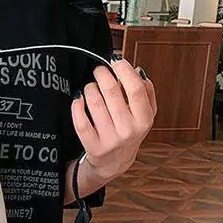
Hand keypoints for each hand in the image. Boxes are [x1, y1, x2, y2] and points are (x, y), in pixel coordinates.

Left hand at [71, 58, 156, 180]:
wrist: (114, 162)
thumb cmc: (128, 131)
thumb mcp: (144, 114)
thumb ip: (146, 92)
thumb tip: (137, 71)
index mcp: (144, 119)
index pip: (135, 89)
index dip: (124, 70)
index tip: (115, 60)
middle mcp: (128, 130)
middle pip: (112, 92)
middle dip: (102, 75)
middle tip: (99, 71)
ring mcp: (110, 140)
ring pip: (95, 103)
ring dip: (90, 88)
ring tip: (90, 87)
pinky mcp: (93, 147)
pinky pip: (81, 122)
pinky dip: (77, 106)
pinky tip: (78, 99)